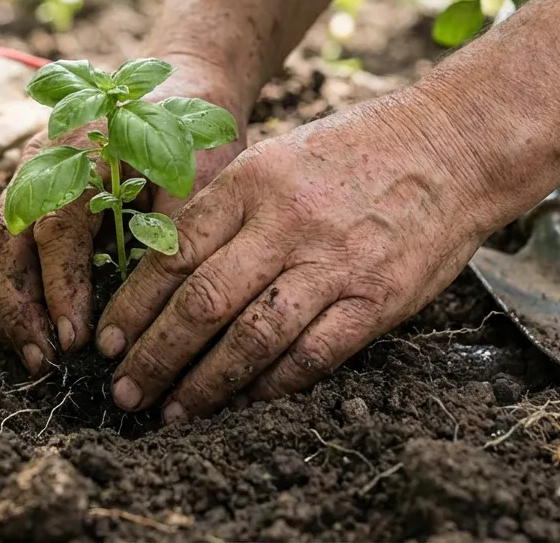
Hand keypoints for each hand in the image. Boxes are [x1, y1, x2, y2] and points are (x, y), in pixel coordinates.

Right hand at [0, 68, 247, 373]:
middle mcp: (37, 165)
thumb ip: (171, 223)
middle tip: (45, 359)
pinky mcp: (24, 201)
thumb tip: (152, 296)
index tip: (75, 336)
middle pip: (1, 242)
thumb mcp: (193, 169)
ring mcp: (24, 182)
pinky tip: (32, 333)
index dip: (61, 286)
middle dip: (17, 308)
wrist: (176, 88)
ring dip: (5, 307)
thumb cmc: (188, 132)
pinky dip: (8, 295)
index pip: (56, 228)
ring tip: (35, 356)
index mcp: (79, 151)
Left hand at [95, 91, 499, 420]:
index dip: (134, 305)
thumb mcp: (276, 158)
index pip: (173, 252)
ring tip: (173, 412)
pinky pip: (311, 355)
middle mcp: (286, 223)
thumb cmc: (352, 153)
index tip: (108, 341)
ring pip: (251, 338)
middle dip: (155, 356)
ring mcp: (333, 264)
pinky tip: (243, 401)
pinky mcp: (376, 300)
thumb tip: (162, 268)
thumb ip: (225, 210)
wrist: (451, 147)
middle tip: (125, 391)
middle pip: (202, 302)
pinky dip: (271, 386)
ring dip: (204, 385)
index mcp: (251, 182)